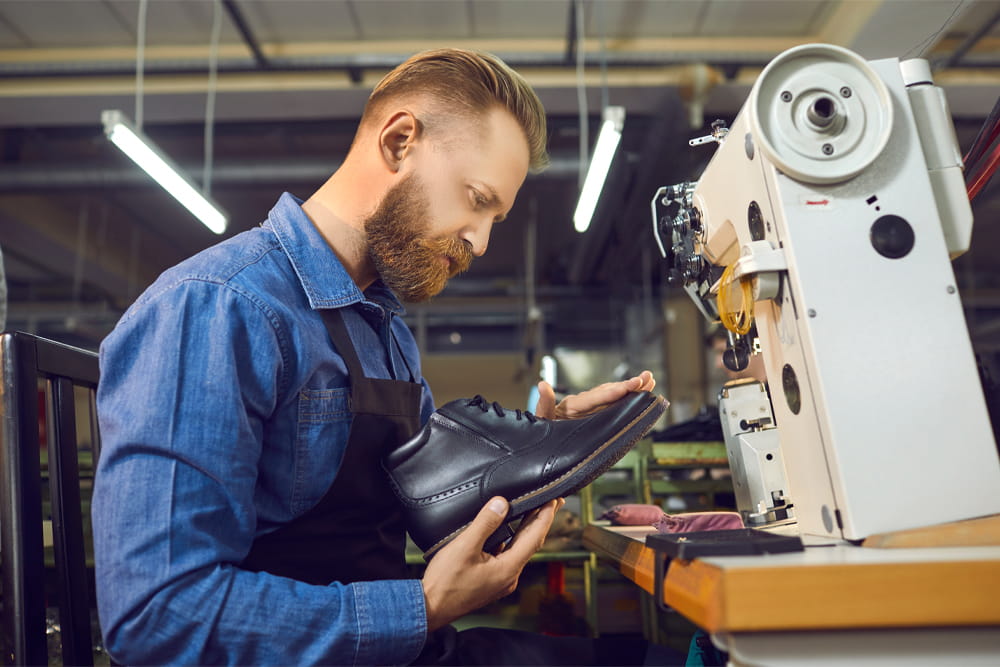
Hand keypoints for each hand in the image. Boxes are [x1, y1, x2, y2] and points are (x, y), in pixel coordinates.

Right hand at [421, 496, 561, 631]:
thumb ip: (485, 523)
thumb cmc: (445, 582)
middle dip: (540, 521)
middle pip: (530, 543)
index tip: (554, 500)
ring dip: (525, 530)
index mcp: (508, 569)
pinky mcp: (491, 581)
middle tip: (551, 502)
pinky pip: (506, 556)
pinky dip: (510, 540)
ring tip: (532, 511)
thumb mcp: (464, 546)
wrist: (429, 608)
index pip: (534, 537)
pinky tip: (506, 531)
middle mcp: (509, 577)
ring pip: (518, 550)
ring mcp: (500, 581)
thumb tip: (501, 503)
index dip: (545, 517)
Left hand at [534, 370, 655, 419]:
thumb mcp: (539, 419)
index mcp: (572, 406)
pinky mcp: (594, 415)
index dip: (614, 392)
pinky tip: (640, 394)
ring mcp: (589, 409)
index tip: (631, 385)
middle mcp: (583, 404)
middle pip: (608, 393)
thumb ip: (543, 404)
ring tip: (649, 381)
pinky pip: (612, 405)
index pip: (596, 398)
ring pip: (613, 396)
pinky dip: (626, 398)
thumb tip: (542, 385)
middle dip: (628, 386)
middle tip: (648, 377)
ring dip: (631, 389)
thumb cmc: (540, 430)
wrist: (540, 440)